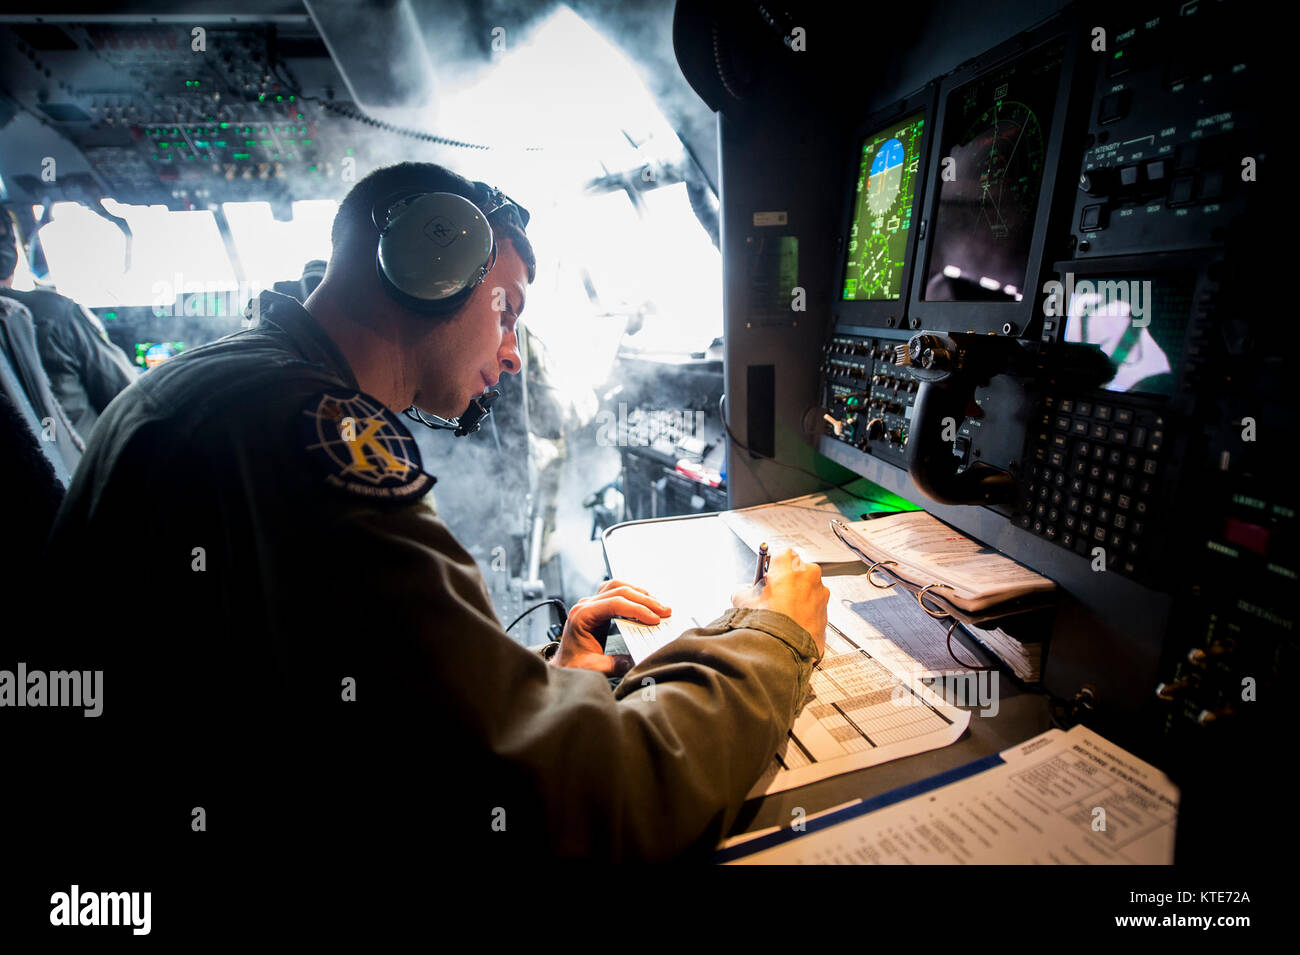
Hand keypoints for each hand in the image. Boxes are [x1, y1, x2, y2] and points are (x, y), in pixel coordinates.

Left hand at [555, 579, 671, 676]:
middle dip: (645, 600)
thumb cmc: (572, 666)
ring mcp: (591, 603)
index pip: (614, 604)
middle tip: (665, 612)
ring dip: (640, 594)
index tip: (655, 620)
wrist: (562, 666)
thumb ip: (613, 664)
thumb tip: (636, 659)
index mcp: (582, 616)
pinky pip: (616, 591)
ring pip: (618, 586)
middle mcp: (585, 605)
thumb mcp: (592, 668)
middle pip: (619, 591)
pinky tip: (645, 602)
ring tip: (659, 605)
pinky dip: (633, 594)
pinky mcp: (597, 607)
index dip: (637, 610)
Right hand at [730, 547, 828, 658]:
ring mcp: (821, 595)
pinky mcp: (826, 614)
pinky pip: (814, 610)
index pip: (782, 554)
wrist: (781, 648)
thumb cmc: (765, 620)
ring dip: (799, 600)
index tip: (768, 577)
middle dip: (788, 583)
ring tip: (783, 616)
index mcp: (790, 563)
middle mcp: (810, 574)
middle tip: (774, 598)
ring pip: (809, 592)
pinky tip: (792, 626)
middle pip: (798, 573)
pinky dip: (805, 616)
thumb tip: (745, 592)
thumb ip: (744, 589)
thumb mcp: (741, 598)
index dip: (773, 567)